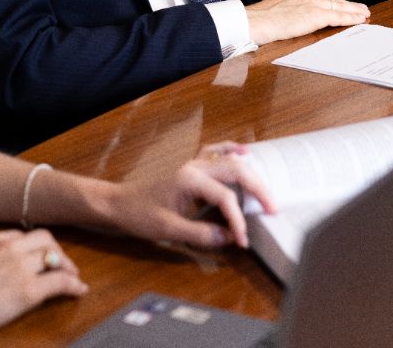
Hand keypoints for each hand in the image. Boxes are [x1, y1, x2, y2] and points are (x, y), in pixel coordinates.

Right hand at [0, 229, 86, 344]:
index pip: (22, 235)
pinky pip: (58, 282)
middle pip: (44, 239)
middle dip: (55, 251)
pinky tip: (79, 290)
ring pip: (54, 256)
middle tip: (62, 264)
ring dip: (67, 265)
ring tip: (73, 275)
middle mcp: (8, 246)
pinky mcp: (27, 289)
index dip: (35, 247)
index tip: (39, 256)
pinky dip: (73, 284)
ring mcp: (19, 266)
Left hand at [106, 151, 275, 248]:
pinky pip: (215, 151)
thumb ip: (200, 234)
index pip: (225, 198)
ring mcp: (192, 162)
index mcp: (189, 179)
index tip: (243, 241)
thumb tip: (228, 237)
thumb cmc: (139, 215)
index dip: (238, 221)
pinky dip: (232, 150)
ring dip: (249, 172)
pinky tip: (244, 152)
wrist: (119, 202)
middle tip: (273, 209)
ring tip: (265, 190)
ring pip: (229, 158)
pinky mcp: (190, 165)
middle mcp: (194, 165)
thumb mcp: (168, 230)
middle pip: (235, 170)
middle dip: (257, 189)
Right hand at [245, 0, 368, 44]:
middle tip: (360, 8)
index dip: (330, 2)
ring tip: (364, 13)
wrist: (253, 22)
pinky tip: (359, 19)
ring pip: (337, 5)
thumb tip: (285, 5)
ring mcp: (310, 3)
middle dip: (346, 4)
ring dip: (352, 10)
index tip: (339, 5)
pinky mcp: (315, 14)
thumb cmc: (256, 20)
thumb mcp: (270, 6)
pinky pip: (338, 15)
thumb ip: (281, 4)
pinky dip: (350, 17)